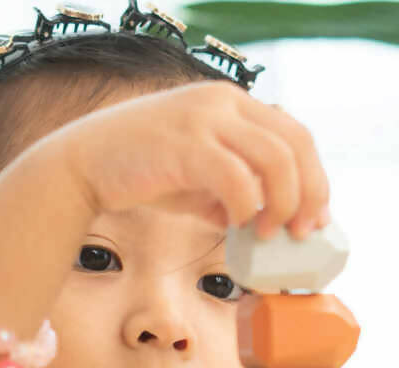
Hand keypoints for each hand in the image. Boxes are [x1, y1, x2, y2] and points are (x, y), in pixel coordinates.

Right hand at [52, 80, 329, 239]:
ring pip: (275, 159)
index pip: (296, 135)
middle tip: (301, 233)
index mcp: (234, 104)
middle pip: (296, 144)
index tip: (315, 219)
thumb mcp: (203, 181)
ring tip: (267, 235)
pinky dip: (246, 208)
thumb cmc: (145, 174)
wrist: (83, 165)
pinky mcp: (185, 143)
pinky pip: (237, 177)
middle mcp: (224, 101)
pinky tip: (237, 226)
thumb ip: (238, 192)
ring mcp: (205, 118)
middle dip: (309, 193)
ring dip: (282, 204)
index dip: (315, 179)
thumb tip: (272, 224)